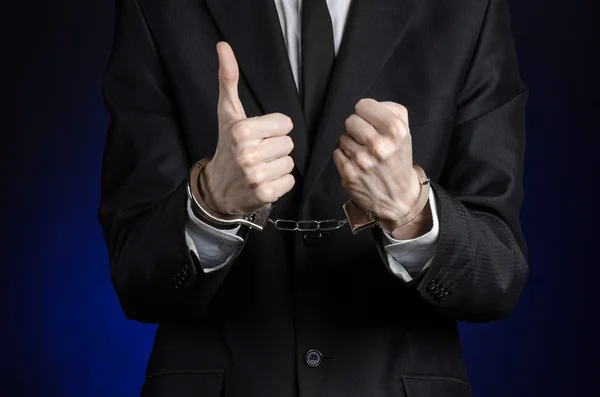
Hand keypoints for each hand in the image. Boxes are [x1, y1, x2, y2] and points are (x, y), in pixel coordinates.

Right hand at [200, 42, 295, 214]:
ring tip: (261, 166)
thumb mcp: (228, 113)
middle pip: (289, 143)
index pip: (285, 124)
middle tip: (258, 153)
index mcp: (243, 131)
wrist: (217, 188)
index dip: (274, 129)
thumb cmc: (227, 146)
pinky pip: (290, 181)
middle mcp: (248, 154)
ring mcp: (257, 175)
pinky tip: (264, 180)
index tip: (258, 136)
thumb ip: (229, 79)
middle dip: (276, 147)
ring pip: (290, 162)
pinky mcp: (266, 194)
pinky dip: (280, 182)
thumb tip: (223, 46)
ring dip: (278, 165)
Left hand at [333, 98, 430, 236]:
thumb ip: (390, 111)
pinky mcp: (349, 173)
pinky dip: (345, 158)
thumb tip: (367, 106)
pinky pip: (337, 153)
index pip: (363, 105)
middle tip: (367, 140)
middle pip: (350, 120)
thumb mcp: (405, 132)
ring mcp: (362, 160)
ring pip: (343, 137)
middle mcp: (378, 145)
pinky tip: (358, 165)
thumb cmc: (398, 160)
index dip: (366, 113)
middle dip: (357, 128)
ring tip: (365, 155)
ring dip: (351, 144)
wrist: (398, 197)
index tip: (371, 122)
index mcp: (395, 130)